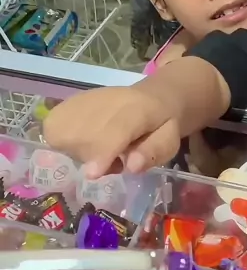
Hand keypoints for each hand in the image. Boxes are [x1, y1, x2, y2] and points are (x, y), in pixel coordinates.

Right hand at [43, 85, 180, 177]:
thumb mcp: (171, 140)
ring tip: (101, 149)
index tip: (93, 173)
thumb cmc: (162, 125)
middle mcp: (110, 99)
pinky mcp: (70, 102)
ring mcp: (87, 98)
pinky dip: (62, 139)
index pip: (118, 127)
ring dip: (77, 151)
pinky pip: (53, 126)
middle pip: (84, 134)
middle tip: (115, 160)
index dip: (104, 150)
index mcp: (142, 109)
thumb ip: (155, 151)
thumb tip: (132, 166)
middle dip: (93, 157)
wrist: (152, 97)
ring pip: (63, 132)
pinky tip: (82, 140)